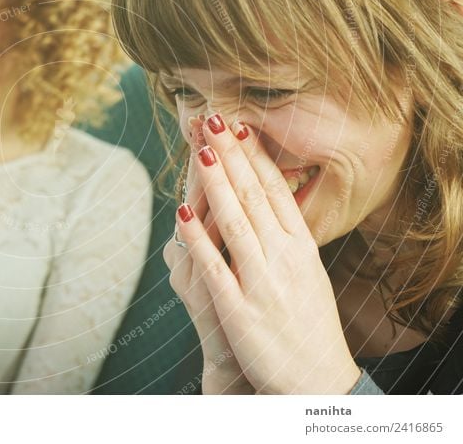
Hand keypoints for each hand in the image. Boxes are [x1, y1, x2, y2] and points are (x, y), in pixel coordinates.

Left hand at [175, 112, 359, 393]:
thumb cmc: (308, 323)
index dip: (256, 157)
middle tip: (216, 119)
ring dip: (217, 183)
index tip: (240, 127)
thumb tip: (269, 202)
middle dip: (233, 156)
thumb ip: (287, 237)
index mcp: (301, 248)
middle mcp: (285, 258)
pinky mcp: (240, 308)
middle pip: (255, 197)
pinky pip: (215, 266)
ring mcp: (262, 282)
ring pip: (236, 222)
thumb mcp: (307, 272)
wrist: (317, 380)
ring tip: (203, 149)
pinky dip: (199, 237)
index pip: (276, 192)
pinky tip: (182, 211)